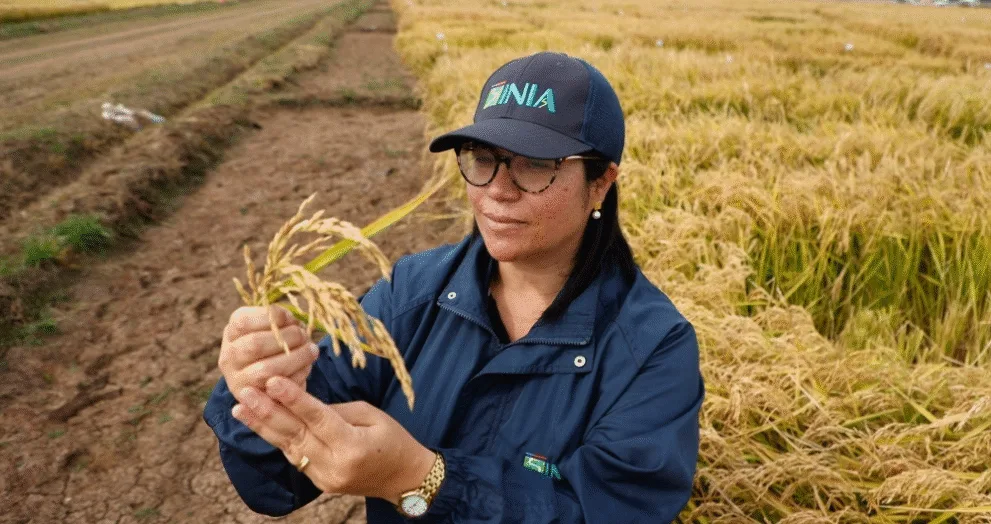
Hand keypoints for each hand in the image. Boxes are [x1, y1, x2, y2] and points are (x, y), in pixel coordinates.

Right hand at [219, 305, 319, 405]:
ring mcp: (238, 381)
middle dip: (286, 337)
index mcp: (231, 333)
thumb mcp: (271, 326)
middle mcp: (229, 357)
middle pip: (255, 344)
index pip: (243, 322)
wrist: (273, 382)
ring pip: (266, 369)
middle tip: (304, 335)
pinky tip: (306, 367)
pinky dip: (297, 376)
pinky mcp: (254, 401)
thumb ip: (278, 319)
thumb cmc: (275, 345)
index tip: (290, 318)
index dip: (270, 317)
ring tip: (312, 350)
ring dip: (295, 358)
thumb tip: (289, 319)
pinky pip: (277, 388)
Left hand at [230, 376, 434, 504]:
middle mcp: (334, 465)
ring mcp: (323, 477)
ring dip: (262, 425)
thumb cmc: (393, 440)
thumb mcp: (371, 415)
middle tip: (244, 392)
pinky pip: (293, 456)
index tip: (272, 381)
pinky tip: (259, 423)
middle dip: (268, 411)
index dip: (293, 399)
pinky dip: (276, 438)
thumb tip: (304, 403)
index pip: (318, 418)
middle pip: (295, 434)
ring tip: (240, 408)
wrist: (404, 479)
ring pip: (287, 447)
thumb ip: (337, 410)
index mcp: (352, 446)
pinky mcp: (318, 482)